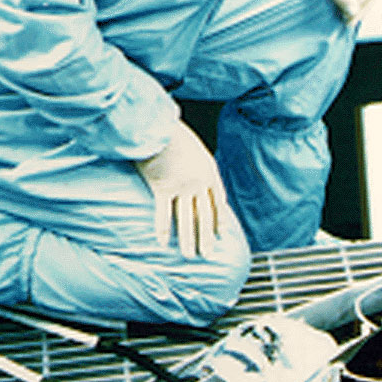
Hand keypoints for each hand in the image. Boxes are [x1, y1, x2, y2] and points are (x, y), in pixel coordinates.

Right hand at [135, 121, 231, 258]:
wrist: (160, 125)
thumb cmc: (174, 132)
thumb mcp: (192, 146)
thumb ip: (193, 162)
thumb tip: (188, 169)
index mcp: (209, 171)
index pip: (219, 201)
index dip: (220, 218)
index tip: (222, 232)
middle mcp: (199, 182)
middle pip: (204, 214)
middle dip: (206, 236)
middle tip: (208, 255)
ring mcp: (181, 187)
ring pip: (186, 219)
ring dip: (188, 239)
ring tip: (189, 255)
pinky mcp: (162, 188)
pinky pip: (163, 213)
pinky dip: (162, 229)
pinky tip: (163, 243)